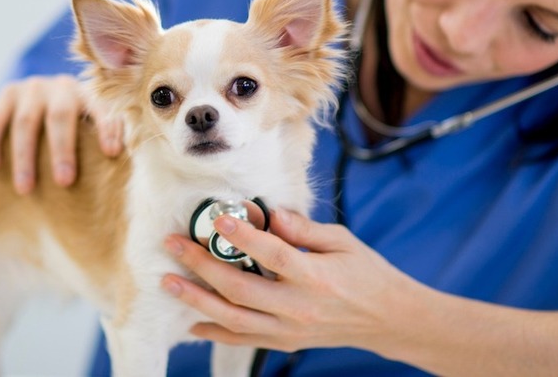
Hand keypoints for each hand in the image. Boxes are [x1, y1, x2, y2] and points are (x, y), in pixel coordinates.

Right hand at [0, 74, 123, 193]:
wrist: (43, 100)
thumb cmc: (75, 128)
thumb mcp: (91, 129)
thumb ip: (102, 141)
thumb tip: (121, 167)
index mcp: (88, 95)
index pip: (100, 109)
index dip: (106, 128)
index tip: (112, 154)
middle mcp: (61, 86)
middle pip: (61, 117)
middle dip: (62, 151)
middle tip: (64, 182)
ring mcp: (32, 87)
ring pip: (25, 122)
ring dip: (25, 157)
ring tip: (26, 189)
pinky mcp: (8, 92)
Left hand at [161, 209, 422, 352]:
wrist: (388, 319)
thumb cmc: (366, 273)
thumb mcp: (343, 241)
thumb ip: (304, 229)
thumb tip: (270, 214)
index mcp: (316, 276)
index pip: (273, 255)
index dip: (243, 237)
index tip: (218, 218)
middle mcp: (299, 307)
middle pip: (241, 288)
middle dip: (201, 265)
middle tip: (174, 246)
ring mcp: (290, 329)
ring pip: (234, 318)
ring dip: (196, 300)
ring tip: (169, 282)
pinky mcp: (285, 342)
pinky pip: (243, 339)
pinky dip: (215, 331)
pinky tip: (191, 320)